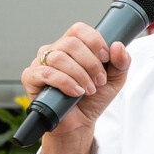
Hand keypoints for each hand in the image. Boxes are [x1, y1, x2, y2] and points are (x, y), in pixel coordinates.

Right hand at [20, 22, 130, 140]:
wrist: (79, 123)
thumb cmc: (93, 99)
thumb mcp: (115, 80)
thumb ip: (121, 62)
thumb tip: (117, 45)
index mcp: (72, 46)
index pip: (79, 29)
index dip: (94, 41)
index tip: (105, 58)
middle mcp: (54, 51)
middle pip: (70, 43)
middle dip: (90, 63)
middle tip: (99, 81)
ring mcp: (40, 63)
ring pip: (59, 57)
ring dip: (79, 75)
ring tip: (88, 90)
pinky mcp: (31, 78)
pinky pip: (46, 73)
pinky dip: (65, 82)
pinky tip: (75, 92)